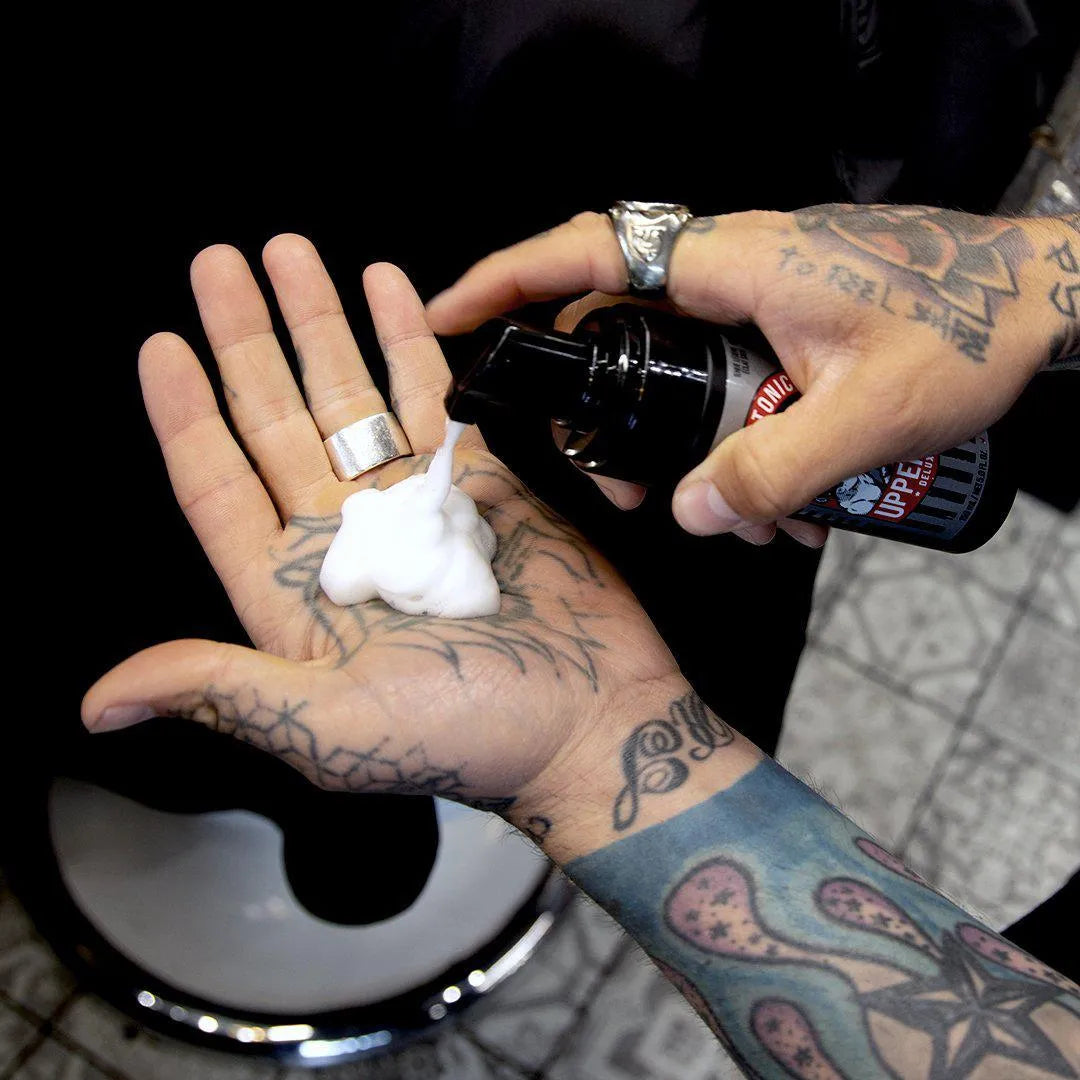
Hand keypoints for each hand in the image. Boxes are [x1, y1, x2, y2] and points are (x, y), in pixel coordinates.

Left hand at [81, 238, 681, 828]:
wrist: (591, 721)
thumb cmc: (468, 740)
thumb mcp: (330, 728)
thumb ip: (223, 689)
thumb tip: (104, 704)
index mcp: (296, 592)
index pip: (220, 488)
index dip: (187, 417)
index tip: (162, 345)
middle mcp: (346, 541)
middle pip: (278, 423)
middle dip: (248, 340)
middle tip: (221, 263)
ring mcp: (413, 508)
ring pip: (354, 399)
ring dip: (324, 325)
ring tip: (295, 255)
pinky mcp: (479, 489)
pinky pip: (436, 404)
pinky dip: (411, 346)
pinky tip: (388, 291)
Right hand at [427, 206, 1074, 542]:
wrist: (1043, 297)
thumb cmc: (971, 328)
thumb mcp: (868, 416)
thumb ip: (774, 469)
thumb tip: (694, 514)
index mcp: (732, 264)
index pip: (588, 252)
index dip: (505, 281)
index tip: (447, 316)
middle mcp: (732, 268)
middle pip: (621, 328)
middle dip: (610, 415)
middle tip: (623, 489)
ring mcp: (757, 292)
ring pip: (679, 365)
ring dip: (690, 443)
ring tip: (739, 515)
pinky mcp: (783, 317)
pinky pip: (728, 373)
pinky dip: (737, 434)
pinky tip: (787, 499)